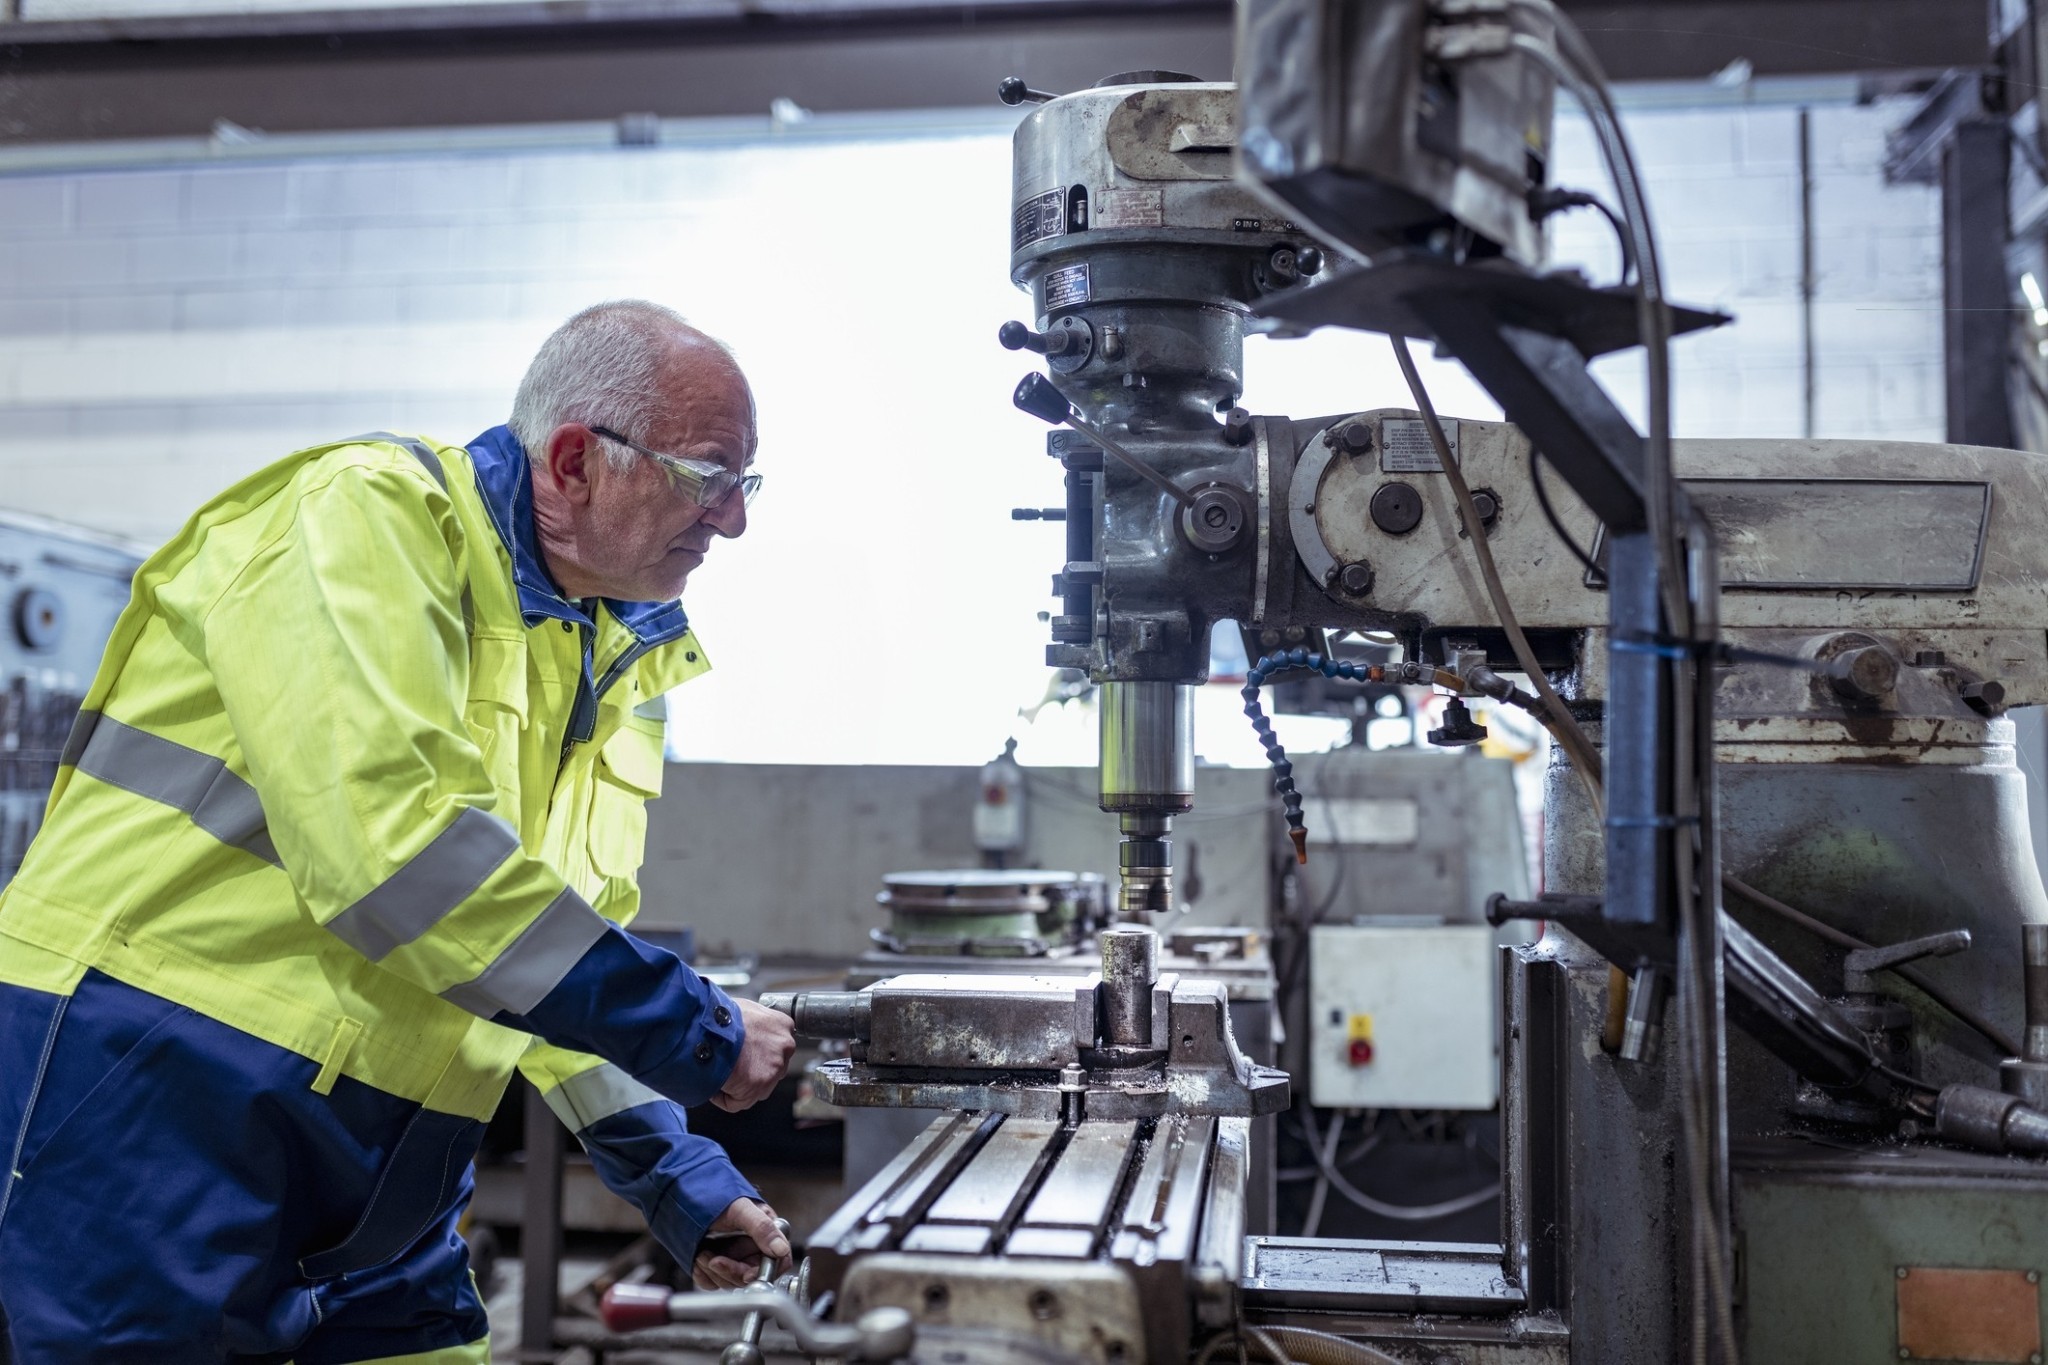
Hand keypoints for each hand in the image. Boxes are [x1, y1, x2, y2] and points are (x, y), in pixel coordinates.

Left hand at [693, 1197, 793, 1289]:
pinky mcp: (718, 1265)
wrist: (686, 1196)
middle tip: (713, 1259)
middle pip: (751, 1276)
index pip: (776, 1262)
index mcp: (767, 1233)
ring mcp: (735, 1258)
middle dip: (730, 1271)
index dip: (763, 1272)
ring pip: (731, 1282)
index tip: (746, 1274)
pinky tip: (698, 1259)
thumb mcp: (740, 1209)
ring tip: (702, 1253)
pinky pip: (714, 1283)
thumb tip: (781, 1249)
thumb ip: (762, 1228)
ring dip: (713, 1272)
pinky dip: (703, 1276)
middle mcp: (753, 1248)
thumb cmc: (716, 1195)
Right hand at [711, 998, 794, 1112]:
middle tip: (732, 1064)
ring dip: (740, 1085)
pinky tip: (713, 1085)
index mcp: (783, 1026)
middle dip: (753, 1069)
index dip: (758, 1051)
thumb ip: (756, 1022)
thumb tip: (746, 1030)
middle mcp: (784, 1047)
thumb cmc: (720, 1015)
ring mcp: (774, 1069)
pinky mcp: (758, 1088)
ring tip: (720, 1073)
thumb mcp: (745, 1008)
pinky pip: (738, 1102)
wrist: (709, 1029)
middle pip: (771, 1067)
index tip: (745, 1052)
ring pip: (758, 1087)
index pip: (777, 1045)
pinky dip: (724, 1098)